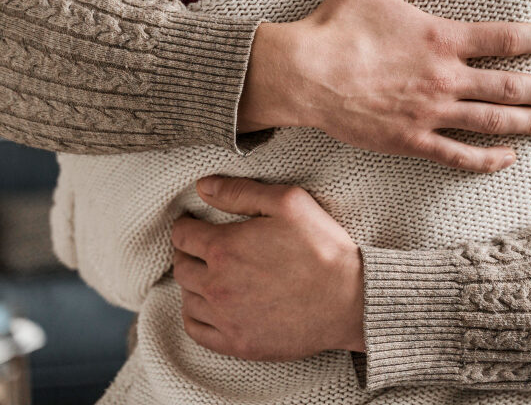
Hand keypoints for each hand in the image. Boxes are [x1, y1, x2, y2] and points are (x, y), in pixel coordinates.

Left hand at [171, 176, 365, 360]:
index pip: (183, 235)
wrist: (349, 299)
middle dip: (186, 251)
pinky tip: (207, 305)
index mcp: (225, 248)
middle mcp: (217, 285)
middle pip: (181, 266)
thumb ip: (241, 191)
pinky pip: (197, 330)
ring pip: (187, 298)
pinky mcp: (238, 343)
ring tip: (206, 272)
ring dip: (191, 282)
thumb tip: (203, 186)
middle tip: (199, 245)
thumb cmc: (322, 246)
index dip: (186, 224)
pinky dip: (194, 314)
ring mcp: (226, 318)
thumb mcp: (288, 202)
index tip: (192, 223)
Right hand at [237, 0, 530, 173]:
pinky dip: (486, 159)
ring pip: (493, 122)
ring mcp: (431, 113)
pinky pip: (457, 155)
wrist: (304, 74)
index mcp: (442, 38)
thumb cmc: (337, 24)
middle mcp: (446, 78)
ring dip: (529, 123)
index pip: (506, 38)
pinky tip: (507, 159)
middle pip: (511, 87)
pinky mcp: (410, 140)